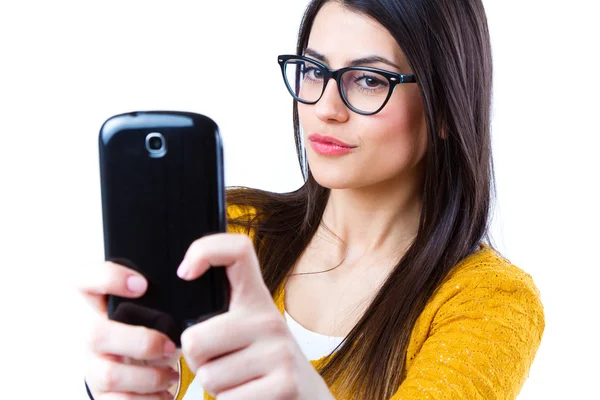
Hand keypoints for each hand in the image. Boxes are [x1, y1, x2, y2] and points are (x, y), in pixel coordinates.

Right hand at [78, 262, 179, 398]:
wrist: (140, 371)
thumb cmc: (152, 332)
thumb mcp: (155, 308)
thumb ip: (162, 294)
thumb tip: (194, 275)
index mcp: (103, 305)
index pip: (86, 279)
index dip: (108, 278)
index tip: (142, 284)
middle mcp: (92, 334)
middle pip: (95, 334)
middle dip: (140, 342)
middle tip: (171, 347)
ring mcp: (94, 365)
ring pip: (109, 373)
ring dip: (148, 377)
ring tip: (171, 375)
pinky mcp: (102, 394)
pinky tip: (165, 393)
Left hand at [178, 233, 333, 399]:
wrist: (308, 399)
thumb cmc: (266, 364)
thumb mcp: (251, 330)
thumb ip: (222, 317)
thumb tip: (178, 321)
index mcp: (257, 299)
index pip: (237, 251)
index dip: (205, 249)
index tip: (185, 272)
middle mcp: (269, 319)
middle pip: (194, 340)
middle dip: (197, 363)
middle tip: (223, 364)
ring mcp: (279, 352)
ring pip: (207, 377)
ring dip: (216, 388)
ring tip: (242, 382)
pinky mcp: (283, 384)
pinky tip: (251, 396)